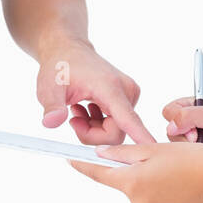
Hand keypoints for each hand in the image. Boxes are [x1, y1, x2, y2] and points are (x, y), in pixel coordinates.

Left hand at [36, 38, 157, 144]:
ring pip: (116, 132)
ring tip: (78, 109)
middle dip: (92, 135)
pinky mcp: (128, 99)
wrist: (68, 49)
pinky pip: (117, 125)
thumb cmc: (60, 65)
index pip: (129, 120)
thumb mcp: (49, 87)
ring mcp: (129, 95)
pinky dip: (99, 123)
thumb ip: (52, 106)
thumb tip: (50, 122)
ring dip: (93, 129)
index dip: (141, 138)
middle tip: (73, 120)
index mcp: (110, 88)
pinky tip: (86, 108)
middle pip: (116, 134)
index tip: (154, 152)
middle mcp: (126, 92)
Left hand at [69, 140, 202, 202]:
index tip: (70, 160)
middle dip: (134, 172)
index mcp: (133, 182)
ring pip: (142, 195)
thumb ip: (124, 152)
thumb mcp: (154, 148)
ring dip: (150, 184)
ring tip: (174, 173)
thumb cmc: (193, 158)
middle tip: (157, 160)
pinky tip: (179, 187)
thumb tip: (102, 154)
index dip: (84, 166)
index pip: (100, 174)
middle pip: (126, 184)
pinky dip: (163, 196)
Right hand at [163, 97, 202, 153]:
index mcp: (193, 107)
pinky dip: (195, 157)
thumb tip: (171, 125)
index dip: (178, 120)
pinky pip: (182, 157)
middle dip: (187, 137)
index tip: (194, 128)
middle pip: (170, 129)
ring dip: (193, 147)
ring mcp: (191, 139)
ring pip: (175, 145)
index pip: (169, 110)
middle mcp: (190, 122)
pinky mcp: (193, 155)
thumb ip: (191, 115)